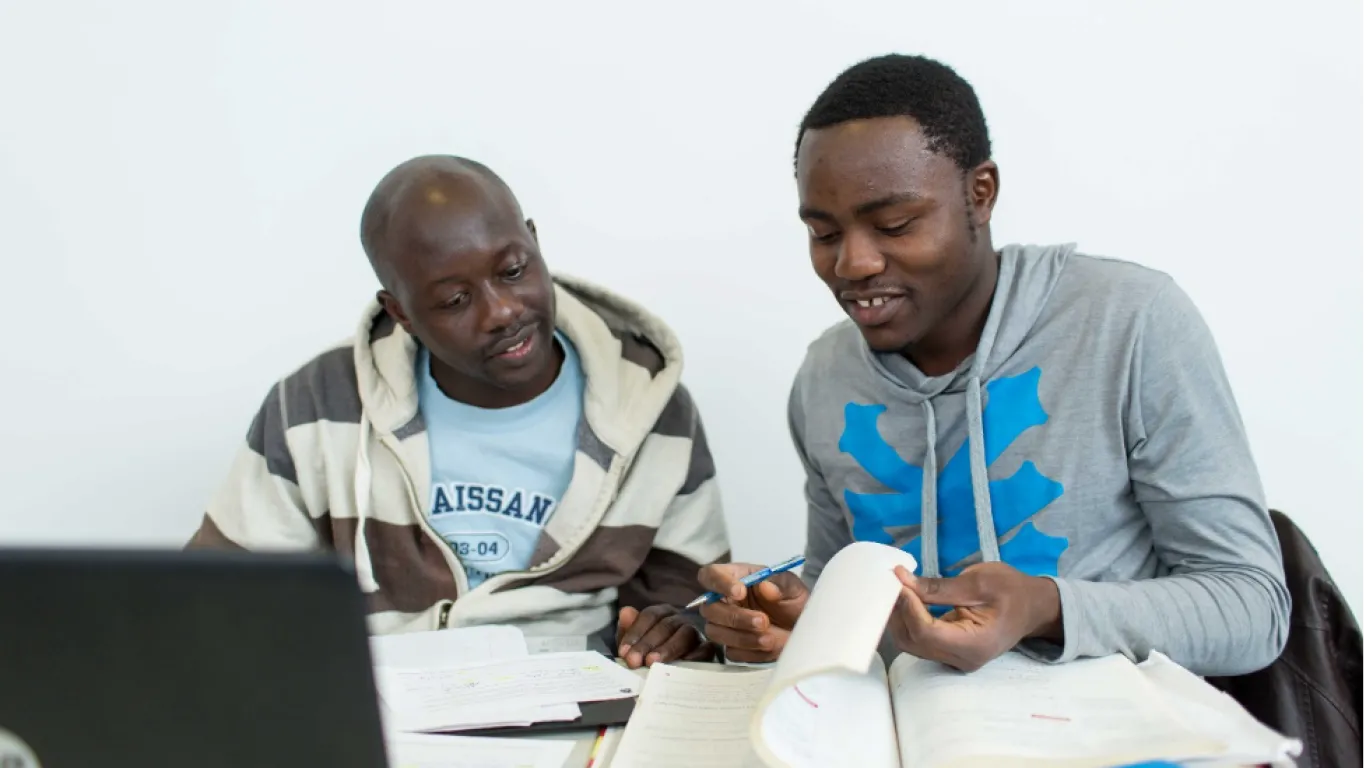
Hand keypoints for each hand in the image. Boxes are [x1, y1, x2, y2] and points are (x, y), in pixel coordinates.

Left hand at [616, 605, 714, 668]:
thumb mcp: (637, 644)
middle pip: (665, 625)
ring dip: (667, 649)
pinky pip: (704, 649)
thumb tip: (625, 612)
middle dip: (646, 643)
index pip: (649, 616)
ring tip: (652, 663)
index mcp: (663, 614)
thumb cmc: (653, 655)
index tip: (623, 652)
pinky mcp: (708, 649)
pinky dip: (693, 656)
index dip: (635, 633)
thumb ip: (628, 630)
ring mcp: (696, 633)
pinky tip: (680, 665)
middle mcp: (680, 620)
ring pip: (684, 635)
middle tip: (634, 661)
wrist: (678, 677)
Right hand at [697, 562, 809, 662]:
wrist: (804, 630)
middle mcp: (725, 601)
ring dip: (742, 637)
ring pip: (715, 632)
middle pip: (709, 608)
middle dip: (735, 617)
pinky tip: (769, 647)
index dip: (720, 582)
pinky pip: (731, 652)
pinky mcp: (733, 647)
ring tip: (770, 639)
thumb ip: (779, 585)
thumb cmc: (794, 602)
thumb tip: (764, 586)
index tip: (740, 591)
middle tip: (763, 621)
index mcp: (736, 578)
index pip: (711, 574)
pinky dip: (751, 652)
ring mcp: (726, 626)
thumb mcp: (793, 588)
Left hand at [889, 562, 1061, 671]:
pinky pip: (920, 640)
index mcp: (974, 645)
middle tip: (893, 581)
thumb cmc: (1013, 591)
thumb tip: (902, 579)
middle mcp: (962, 659)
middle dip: (898, 612)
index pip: (926, 633)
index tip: (899, 581)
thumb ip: (939, 586)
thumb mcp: (979, 581)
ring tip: (897, 587)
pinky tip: (906, 598)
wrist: (1034, 607)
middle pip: (913, 642)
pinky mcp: (949, 651)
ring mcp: (954, 659)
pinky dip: (908, 619)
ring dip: (900, 616)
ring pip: (912, 643)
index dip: (907, 607)